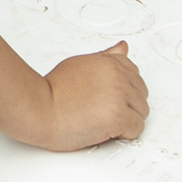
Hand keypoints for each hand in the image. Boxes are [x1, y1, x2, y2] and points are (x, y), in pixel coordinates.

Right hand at [27, 43, 147, 150]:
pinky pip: (137, 128)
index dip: (122, 90)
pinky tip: (106, 129)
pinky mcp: (118, 116)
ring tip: (102, 120)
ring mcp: (119, 95)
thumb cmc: (52, 91)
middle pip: (140, 94)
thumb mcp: (80, 64)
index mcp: (108, 62)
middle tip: (102, 111)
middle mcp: (117, 76)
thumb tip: (122, 48)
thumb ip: (105, 59)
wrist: (39, 109)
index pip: (134, 74)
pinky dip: (124, 133)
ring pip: (142, 112)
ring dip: (126, 120)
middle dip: (126, 105)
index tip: (109, 98)